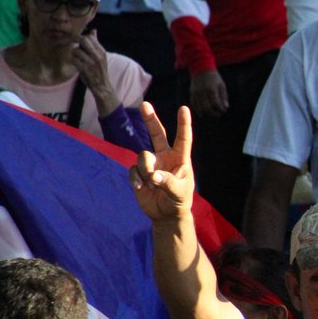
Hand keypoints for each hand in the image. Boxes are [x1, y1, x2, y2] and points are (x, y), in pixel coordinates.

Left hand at [69, 30, 120, 114]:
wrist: (102, 86)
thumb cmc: (99, 70)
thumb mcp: (100, 56)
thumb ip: (96, 44)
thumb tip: (93, 31)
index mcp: (101, 51)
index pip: (89, 37)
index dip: (80, 37)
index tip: (76, 41)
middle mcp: (97, 55)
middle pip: (83, 40)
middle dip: (75, 41)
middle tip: (71, 45)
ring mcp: (91, 62)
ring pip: (76, 50)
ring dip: (73, 54)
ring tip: (76, 58)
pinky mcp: (85, 69)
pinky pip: (73, 60)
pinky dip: (72, 61)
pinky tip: (75, 64)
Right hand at [129, 104, 194, 222]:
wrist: (165, 214)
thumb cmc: (179, 200)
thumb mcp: (179, 192)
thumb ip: (168, 182)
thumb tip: (153, 175)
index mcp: (180, 158)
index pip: (183, 139)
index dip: (183, 124)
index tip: (184, 108)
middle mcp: (165, 157)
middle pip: (156, 134)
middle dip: (150, 119)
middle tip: (144, 104)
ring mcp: (151, 163)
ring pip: (143, 157)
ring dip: (146, 171)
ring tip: (152, 185)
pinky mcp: (138, 172)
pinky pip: (133, 170)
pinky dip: (137, 180)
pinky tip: (142, 189)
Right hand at [190, 70, 228, 116]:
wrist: (201, 68)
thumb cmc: (214, 78)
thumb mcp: (221, 85)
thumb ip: (223, 97)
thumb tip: (225, 108)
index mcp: (211, 90)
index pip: (216, 104)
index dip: (220, 109)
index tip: (223, 111)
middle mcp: (202, 92)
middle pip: (207, 108)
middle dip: (213, 114)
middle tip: (218, 114)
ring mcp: (196, 93)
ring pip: (199, 108)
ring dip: (206, 114)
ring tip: (211, 113)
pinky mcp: (191, 94)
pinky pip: (194, 105)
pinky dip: (199, 110)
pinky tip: (204, 112)